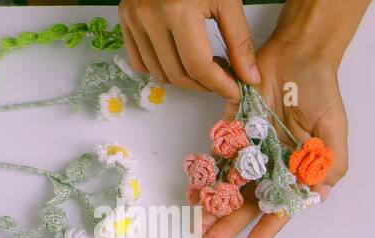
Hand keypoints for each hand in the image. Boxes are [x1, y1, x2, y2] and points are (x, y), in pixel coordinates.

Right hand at [120, 0, 258, 99]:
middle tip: (222, 80)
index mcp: (178, 11)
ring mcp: (133, 18)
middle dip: (205, 85)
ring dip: (184, 80)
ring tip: (204, 69)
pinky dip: (160, 69)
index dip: (220, 85)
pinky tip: (180, 61)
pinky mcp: (124, 18)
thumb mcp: (227, 1)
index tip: (234, 91)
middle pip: (178, 73)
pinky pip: (139, 60)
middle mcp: (150, 16)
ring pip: (158, 72)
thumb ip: (240, 42)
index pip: (199, 66)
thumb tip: (249, 78)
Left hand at [200, 0, 364, 237]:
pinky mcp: (232, 130)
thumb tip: (317, 195)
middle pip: (248, 202)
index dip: (267, 229)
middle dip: (229, 224)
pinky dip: (203, 175)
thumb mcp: (335, 130)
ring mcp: (250, 150)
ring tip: (195, 225)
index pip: (281, 207)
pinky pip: (215, 156)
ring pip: (228, 185)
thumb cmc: (322, 92)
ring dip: (212, 206)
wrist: (298, 54)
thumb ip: (330, 164)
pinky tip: (192, 192)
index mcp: (297, 171)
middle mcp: (272, 165)